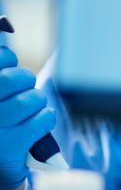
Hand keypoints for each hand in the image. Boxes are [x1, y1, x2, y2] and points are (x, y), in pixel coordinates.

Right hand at [0, 46, 55, 188]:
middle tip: (23, 91)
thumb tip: (6, 44)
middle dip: (26, 81)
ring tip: (29, 111)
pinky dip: (46, 119)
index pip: (0, 59)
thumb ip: (2, 76)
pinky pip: (43, 119)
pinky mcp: (11, 146)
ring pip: (33, 99)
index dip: (7, 60)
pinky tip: (37, 124)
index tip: (7, 70)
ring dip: (37, 103)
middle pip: (14, 79)